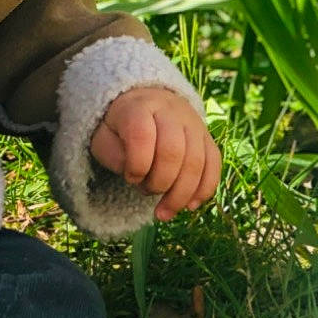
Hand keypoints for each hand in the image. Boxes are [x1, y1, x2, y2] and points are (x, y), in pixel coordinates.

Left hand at [89, 86, 220, 221]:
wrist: (147, 103)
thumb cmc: (121, 127)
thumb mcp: (104, 136)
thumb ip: (112, 154)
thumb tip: (135, 175)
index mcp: (140, 106)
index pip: (142, 135)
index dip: (136, 164)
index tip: (129, 178)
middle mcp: (171, 111)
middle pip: (174, 151)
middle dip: (159, 182)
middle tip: (144, 192)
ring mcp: (193, 123)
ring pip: (197, 162)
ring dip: (181, 195)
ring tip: (163, 214)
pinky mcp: (207, 138)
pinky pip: (214, 164)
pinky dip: (204, 190)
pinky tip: (189, 206)